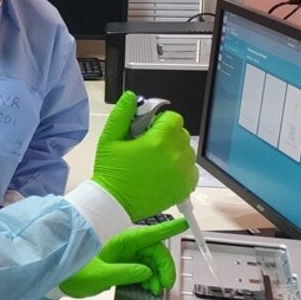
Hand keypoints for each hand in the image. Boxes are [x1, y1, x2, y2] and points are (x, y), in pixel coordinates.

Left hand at [60, 218, 187, 297]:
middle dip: (163, 268)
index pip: (150, 233)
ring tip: (154, 290)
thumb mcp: (100, 275)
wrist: (57, 277)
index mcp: (120, 240)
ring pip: (150, 262)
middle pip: (154, 252)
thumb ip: (125, 273)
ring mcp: (122, 255)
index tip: (184, 224)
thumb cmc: (73, 272)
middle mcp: (124, 245)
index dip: (169, 228)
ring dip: (156, 276)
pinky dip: (147, 279)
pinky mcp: (119, 265)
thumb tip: (147, 273)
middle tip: (164, 286)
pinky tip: (147, 289)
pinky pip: (141, 270)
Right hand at [91, 91, 197, 220]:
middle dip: (167, 136)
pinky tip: (164, 173)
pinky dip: (180, 168)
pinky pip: (191, 168)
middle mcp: (176, 154)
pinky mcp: (186, 186)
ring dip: (175, 152)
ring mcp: (183, 171)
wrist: (115, 202)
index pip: (173, 118)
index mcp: (159, 140)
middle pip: (181, 133)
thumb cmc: (111, 170)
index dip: (160, 122)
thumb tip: (131, 97)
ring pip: (187, 151)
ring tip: (156, 162)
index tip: (148, 131)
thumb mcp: (109, 139)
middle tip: (149, 147)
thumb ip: (122, 114)